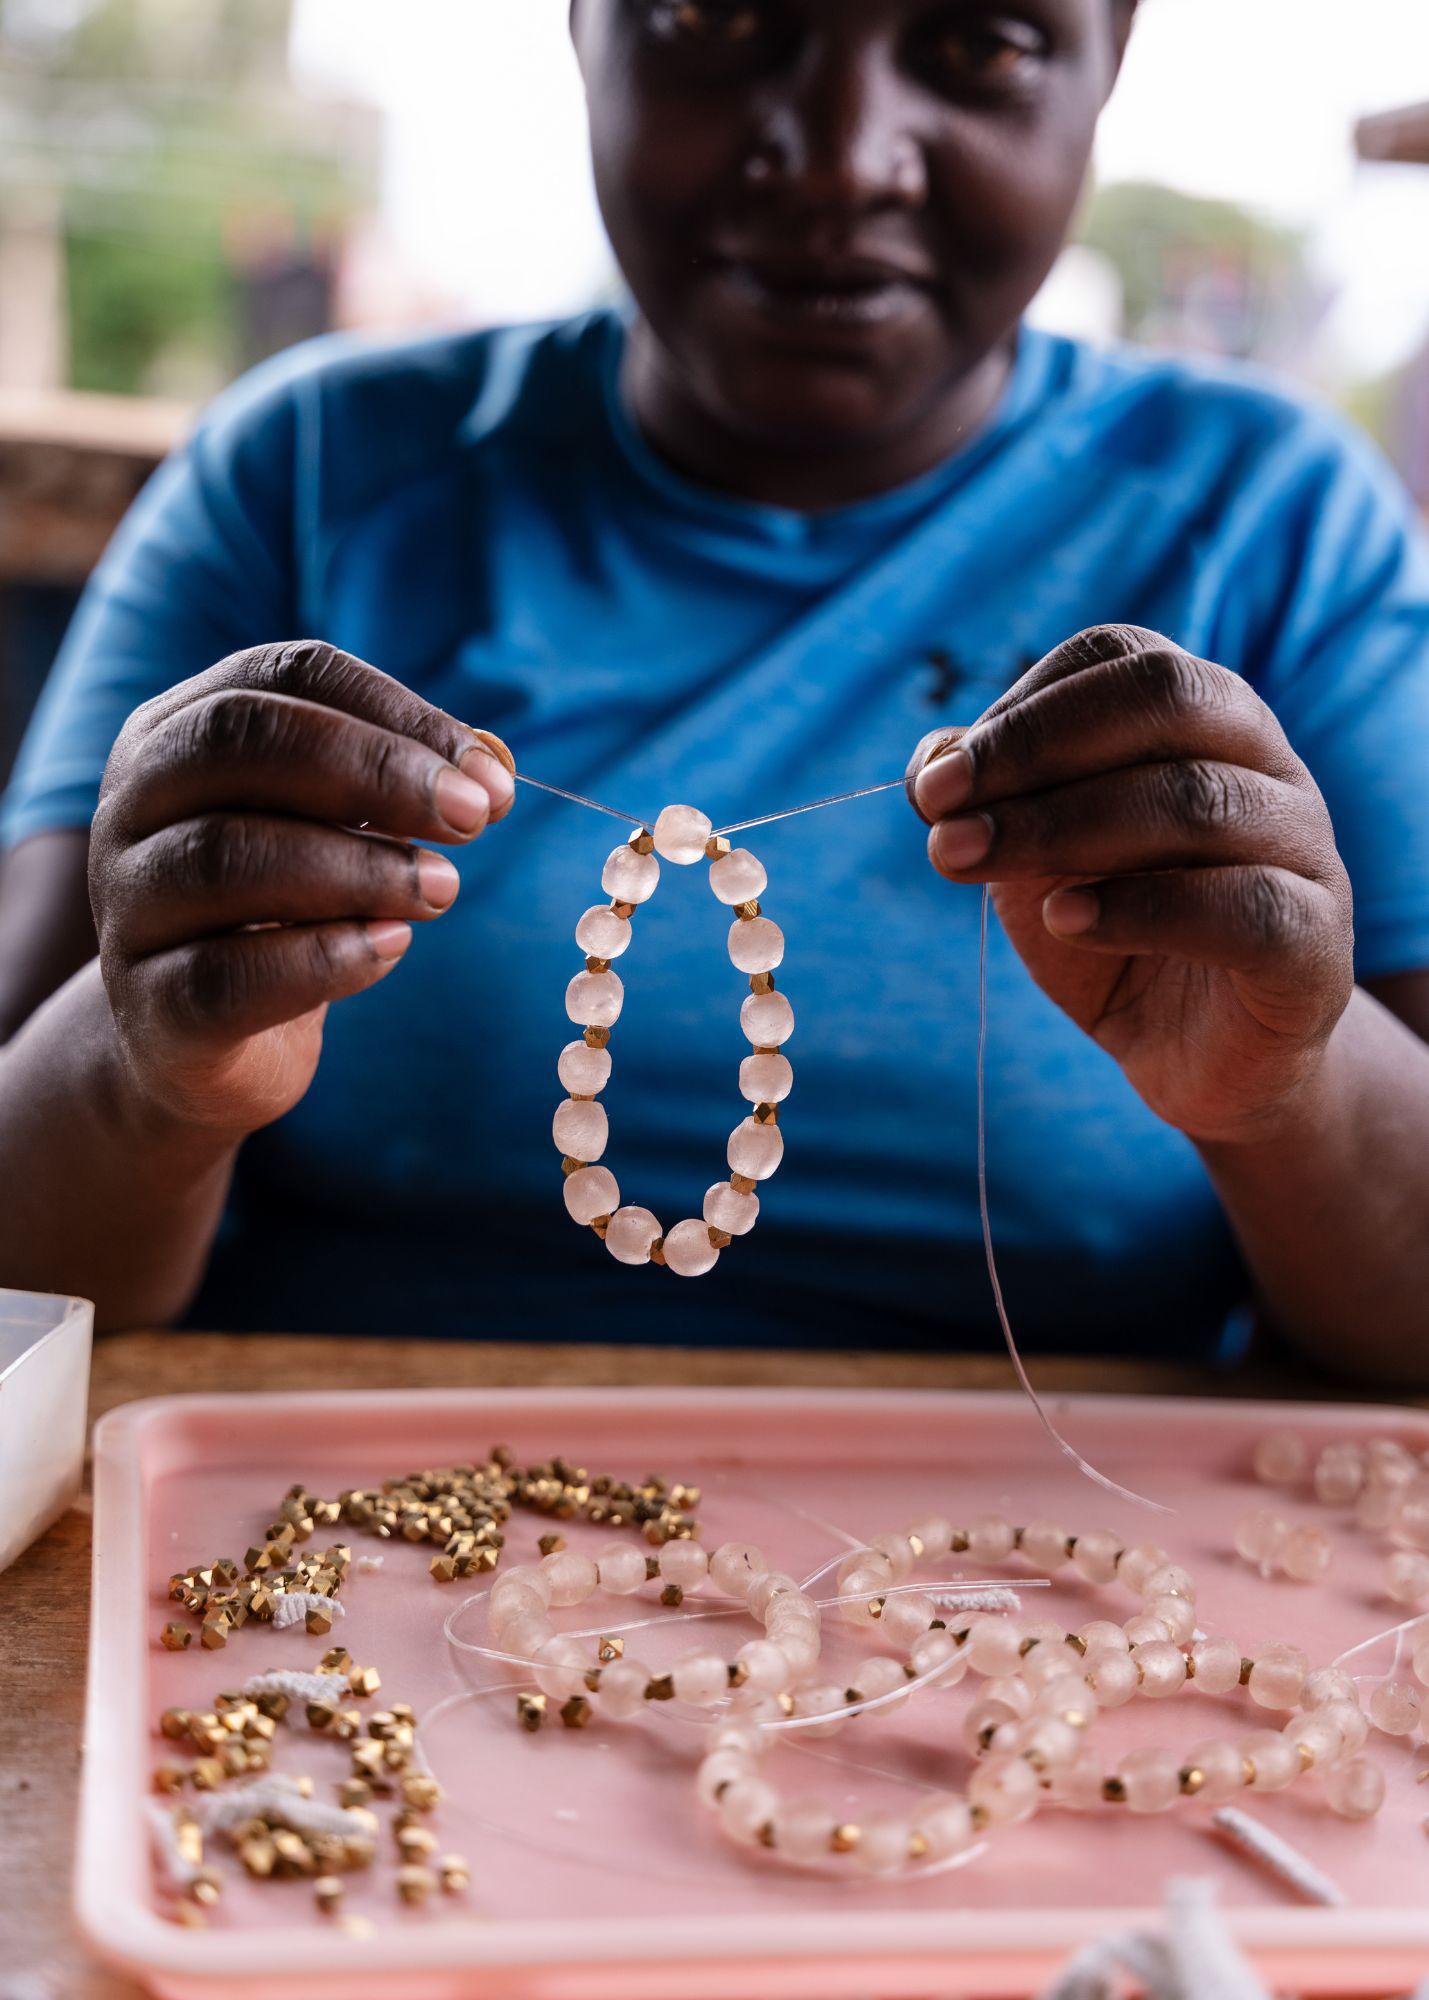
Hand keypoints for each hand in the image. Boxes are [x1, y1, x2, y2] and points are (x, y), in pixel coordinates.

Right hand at [90, 640, 513, 1137]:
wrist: (189, 1043)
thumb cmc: (276, 914)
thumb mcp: (328, 833)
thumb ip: (391, 794)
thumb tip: (485, 775)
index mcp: (177, 734)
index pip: (284, 675)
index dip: (396, 712)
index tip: (487, 773)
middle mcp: (132, 804)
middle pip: (240, 741)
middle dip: (374, 770)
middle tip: (470, 820)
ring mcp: (128, 906)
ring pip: (226, 855)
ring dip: (358, 867)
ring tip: (441, 889)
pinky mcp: (150, 1005)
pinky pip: (226, 973)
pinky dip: (323, 958)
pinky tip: (390, 947)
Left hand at [907, 624, 1354, 1143]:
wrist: (1197, 1058)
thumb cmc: (1114, 931)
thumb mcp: (1033, 860)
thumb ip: (990, 801)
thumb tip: (930, 759)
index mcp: (1202, 716)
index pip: (1122, 659)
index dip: (1021, 708)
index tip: (935, 783)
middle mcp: (1267, 762)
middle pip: (1166, 701)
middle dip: (1035, 751)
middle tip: (940, 816)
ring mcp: (1306, 850)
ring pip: (1197, 800)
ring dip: (1060, 828)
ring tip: (969, 864)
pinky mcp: (1315, 946)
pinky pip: (1243, 906)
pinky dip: (1140, 907)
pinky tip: (1065, 920)